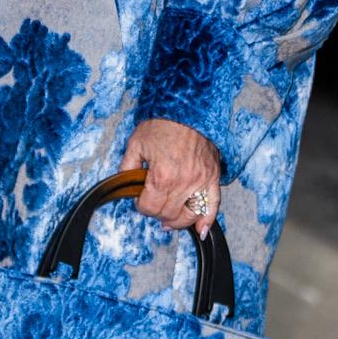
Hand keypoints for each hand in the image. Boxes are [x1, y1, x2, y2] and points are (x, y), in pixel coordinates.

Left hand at [121, 117, 221, 238]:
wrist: (187, 108)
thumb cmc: (163, 123)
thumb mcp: (136, 144)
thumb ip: (127, 168)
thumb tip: (124, 184)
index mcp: (162, 176)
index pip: (149, 208)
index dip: (141, 206)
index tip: (140, 199)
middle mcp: (183, 182)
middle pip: (168, 214)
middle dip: (157, 212)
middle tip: (153, 203)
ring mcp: (200, 181)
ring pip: (189, 215)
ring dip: (178, 221)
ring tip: (170, 220)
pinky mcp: (212, 177)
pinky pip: (213, 205)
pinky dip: (208, 220)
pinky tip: (202, 230)